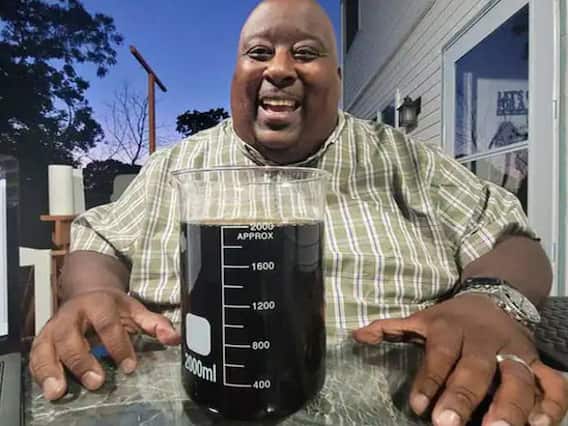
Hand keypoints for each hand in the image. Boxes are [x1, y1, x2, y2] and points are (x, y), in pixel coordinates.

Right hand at [29, 289, 180, 399]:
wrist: (88, 292)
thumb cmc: (113, 307)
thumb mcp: (136, 310)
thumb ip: (155, 324)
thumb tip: (174, 338)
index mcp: (99, 304)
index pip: (108, 324)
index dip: (118, 345)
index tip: (130, 366)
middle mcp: (73, 314)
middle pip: (71, 336)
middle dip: (82, 360)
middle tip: (96, 381)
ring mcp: (55, 326)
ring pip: (47, 345)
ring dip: (51, 369)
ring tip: (58, 391)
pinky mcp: (43, 338)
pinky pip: (36, 354)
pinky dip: (39, 372)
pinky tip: (48, 388)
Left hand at [353, 294, 567, 425]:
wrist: (494, 297)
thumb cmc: (450, 318)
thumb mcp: (421, 318)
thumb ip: (391, 327)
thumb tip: (357, 336)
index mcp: (449, 329)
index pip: (438, 354)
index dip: (429, 380)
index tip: (418, 407)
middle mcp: (482, 340)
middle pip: (474, 368)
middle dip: (463, 397)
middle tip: (448, 424)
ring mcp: (512, 351)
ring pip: (516, 377)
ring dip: (509, 405)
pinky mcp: (536, 361)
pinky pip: (551, 382)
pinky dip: (550, 403)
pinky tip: (539, 425)